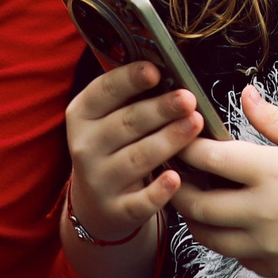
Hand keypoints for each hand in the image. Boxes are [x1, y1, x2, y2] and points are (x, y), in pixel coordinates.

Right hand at [67, 61, 205, 241]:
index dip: (129, 79)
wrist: (97, 204)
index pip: (103, 91)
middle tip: (188, 98)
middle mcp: (85, 147)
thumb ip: (132, 96)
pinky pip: (139, 202)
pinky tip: (176, 178)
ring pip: (137, 158)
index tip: (156, 70)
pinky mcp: (116, 211)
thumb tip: (169, 66)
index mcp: (82, 115)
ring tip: (195, 124)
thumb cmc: (114, 147)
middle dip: (160, 109)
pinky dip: (158, 191)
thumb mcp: (110, 119)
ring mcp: (98, 181)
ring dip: (168, 140)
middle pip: (126, 124)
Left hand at [170, 87, 277, 277]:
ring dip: (193, 216)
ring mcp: (264, 246)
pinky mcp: (271, 267)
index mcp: (272, 173)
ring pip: (206, 236)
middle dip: (177, 186)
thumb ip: (273, 119)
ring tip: (195, 194)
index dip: (186, 146)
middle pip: (195, 204)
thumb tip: (245, 94)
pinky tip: (229, 218)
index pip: (209, 159)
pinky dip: (221, 237)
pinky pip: (231, 254)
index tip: (179, 136)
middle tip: (173, 170)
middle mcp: (262, 213)